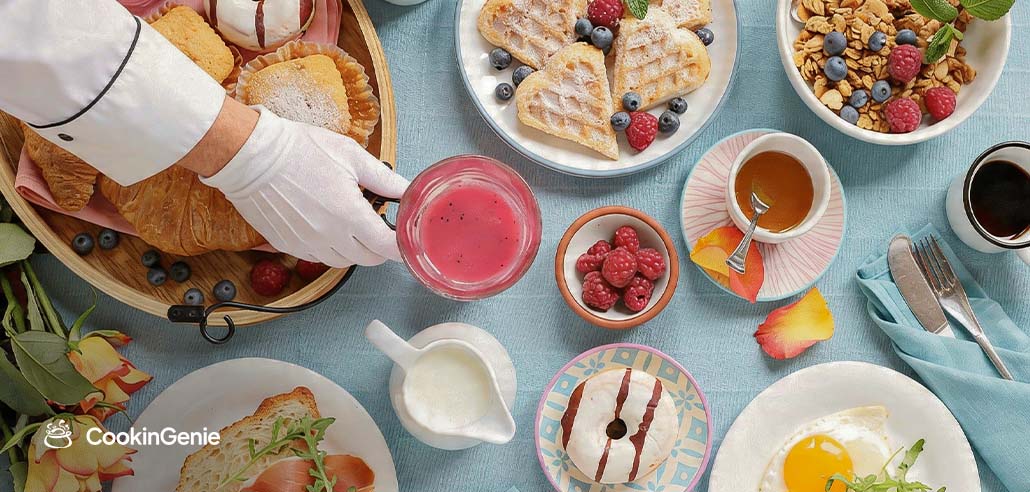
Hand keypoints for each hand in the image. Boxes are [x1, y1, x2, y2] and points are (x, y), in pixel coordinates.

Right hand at [202, 107, 407, 266]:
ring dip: (354, 248)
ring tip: (350, 221)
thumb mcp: (350, 156)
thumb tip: (407, 190)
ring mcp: (307, 245)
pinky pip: (318, 257)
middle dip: (379, 246)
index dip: (401, 245)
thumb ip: (384, 179)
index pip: (388, 248)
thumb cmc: (300, 150)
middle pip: (368, 259)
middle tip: (378, 224)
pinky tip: (326, 224)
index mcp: (350, 216)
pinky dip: (329, 247)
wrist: (250, 157)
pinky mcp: (288, 246)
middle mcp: (330, 237)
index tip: (406, 237)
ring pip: (343, 261)